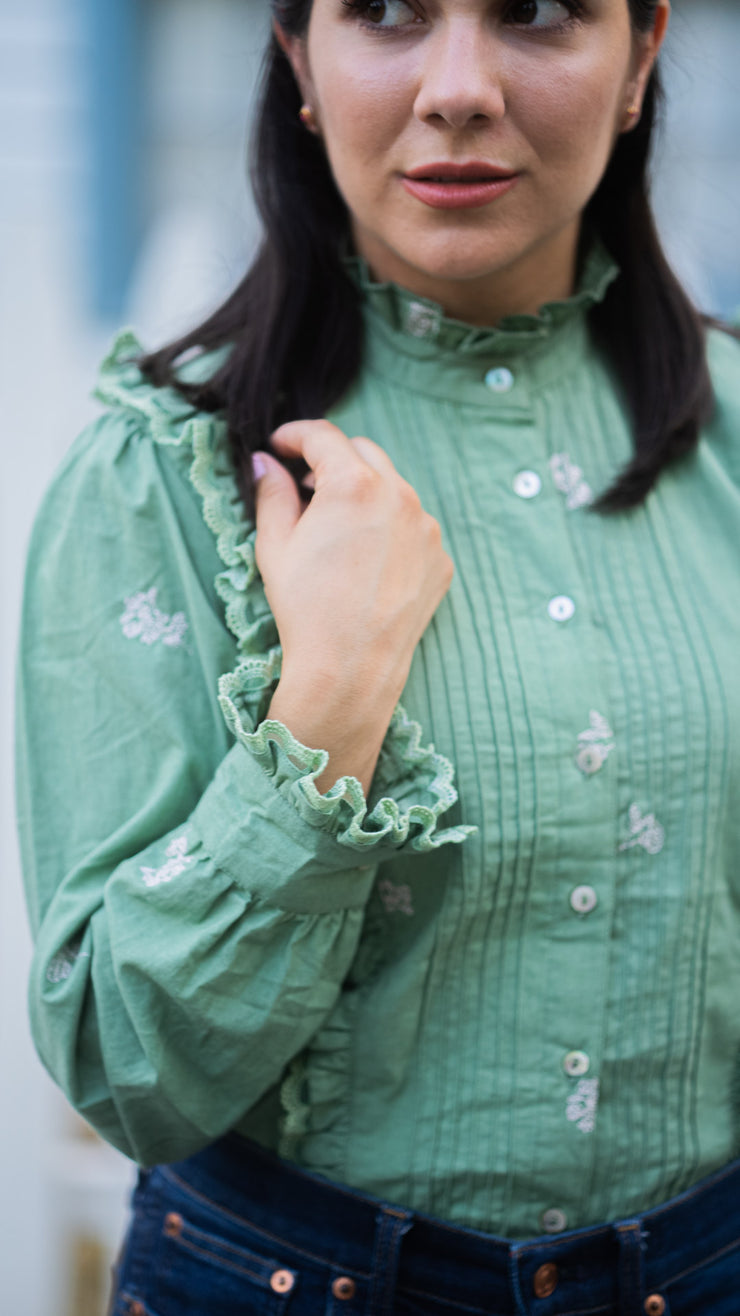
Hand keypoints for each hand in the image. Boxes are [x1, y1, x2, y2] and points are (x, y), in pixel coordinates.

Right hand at [253, 420, 452, 791]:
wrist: (352, 668)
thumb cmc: (306, 608)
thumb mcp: (275, 545)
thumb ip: (272, 493)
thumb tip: (266, 463)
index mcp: (354, 484)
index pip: (323, 436)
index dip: (295, 435)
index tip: (280, 445)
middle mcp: (399, 496)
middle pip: (364, 453)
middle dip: (333, 460)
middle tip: (306, 485)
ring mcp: (426, 528)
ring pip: (393, 488)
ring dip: (365, 493)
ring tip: (338, 528)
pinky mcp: (440, 558)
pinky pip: (413, 527)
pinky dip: (390, 529)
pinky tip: (366, 560)